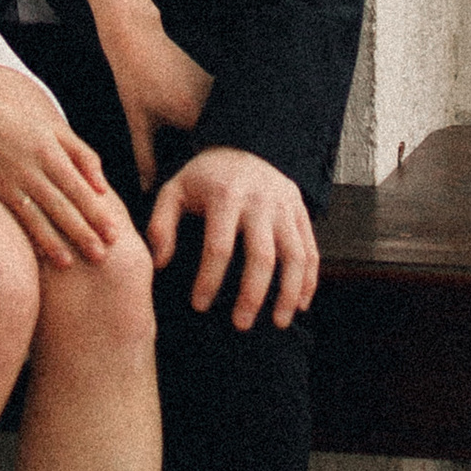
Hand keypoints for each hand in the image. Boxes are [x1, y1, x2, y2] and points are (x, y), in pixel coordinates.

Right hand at [0, 62, 124, 266]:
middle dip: (82, 232)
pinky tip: (38, 252)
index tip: (113, 234)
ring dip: (55, 241)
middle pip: (62, 206)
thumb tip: (103, 187)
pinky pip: (15, 217)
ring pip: (38, 217)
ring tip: (70, 262)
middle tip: (101, 255)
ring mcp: (12, 183)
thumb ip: (82, 155)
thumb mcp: (54, 130)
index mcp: (51, 154)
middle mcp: (33, 170)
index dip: (96, 213)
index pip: (79, 189)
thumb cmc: (17, 125)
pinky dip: (28, 235)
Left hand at [101, 19, 214, 192]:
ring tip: (205, 161)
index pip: (209, 158)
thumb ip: (145, 160)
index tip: (200, 193)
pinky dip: (213, 126)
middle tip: (205, 182)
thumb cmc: (134, 80)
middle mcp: (212, 103)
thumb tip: (148, 191)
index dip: (204, 177)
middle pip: (220, 144)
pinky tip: (200, 134)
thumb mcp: (138, 123)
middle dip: (211, 163)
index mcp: (194, 115)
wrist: (138, 39)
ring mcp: (217, 91)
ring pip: (221, 128)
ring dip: (215, 144)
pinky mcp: (215, 83)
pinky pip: (219, 113)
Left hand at [146, 146, 317, 329]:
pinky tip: (301, 304)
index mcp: (226, 195)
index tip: (200, 306)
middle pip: (262, 256)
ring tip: (278, 322)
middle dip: (252, 295)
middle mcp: (260, 201)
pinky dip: (310, 280)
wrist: (244, 145)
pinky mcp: (301, 212)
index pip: (219, 246)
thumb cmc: (205, 178)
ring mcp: (285, 207)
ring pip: (295, 256)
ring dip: (289, 293)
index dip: (209, 279)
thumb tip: (159, 262)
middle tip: (240, 324)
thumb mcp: (175, 190)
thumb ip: (161, 224)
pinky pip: (311, 250)